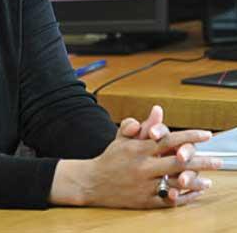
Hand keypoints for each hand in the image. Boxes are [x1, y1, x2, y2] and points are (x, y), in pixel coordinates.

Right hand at [49, 124, 220, 208]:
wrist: (92, 182)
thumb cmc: (111, 157)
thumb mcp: (123, 137)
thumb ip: (142, 124)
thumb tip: (158, 110)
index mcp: (138, 148)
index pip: (168, 140)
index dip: (188, 137)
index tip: (206, 135)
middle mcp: (142, 166)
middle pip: (176, 162)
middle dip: (200, 161)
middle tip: (218, 161)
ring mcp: (144, 185)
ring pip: (174, 183)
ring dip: (194, 182)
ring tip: (209, 181)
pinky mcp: (144, 201)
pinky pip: (167, 200)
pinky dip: (182, 198)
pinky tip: (193, 194)